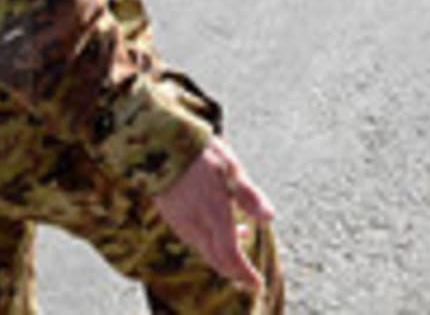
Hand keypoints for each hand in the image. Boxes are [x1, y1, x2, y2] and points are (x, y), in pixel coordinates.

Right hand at [153, 137, 274, 290]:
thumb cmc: (200, 154)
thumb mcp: (232, 169)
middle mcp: (196, 226)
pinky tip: (220, 225)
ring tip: (243, 236)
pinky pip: (195, 241)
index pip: (231, 257)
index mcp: (214, 216)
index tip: (257, 284)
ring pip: (205, 251)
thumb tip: (270, 218)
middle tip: (250, 276)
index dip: (245, 274)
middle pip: (217, 261)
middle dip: (235, 271)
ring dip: (225, 255)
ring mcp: (182, 224)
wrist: (159, 145)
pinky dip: (211, 243)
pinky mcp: (173, 217)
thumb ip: (250, 196)